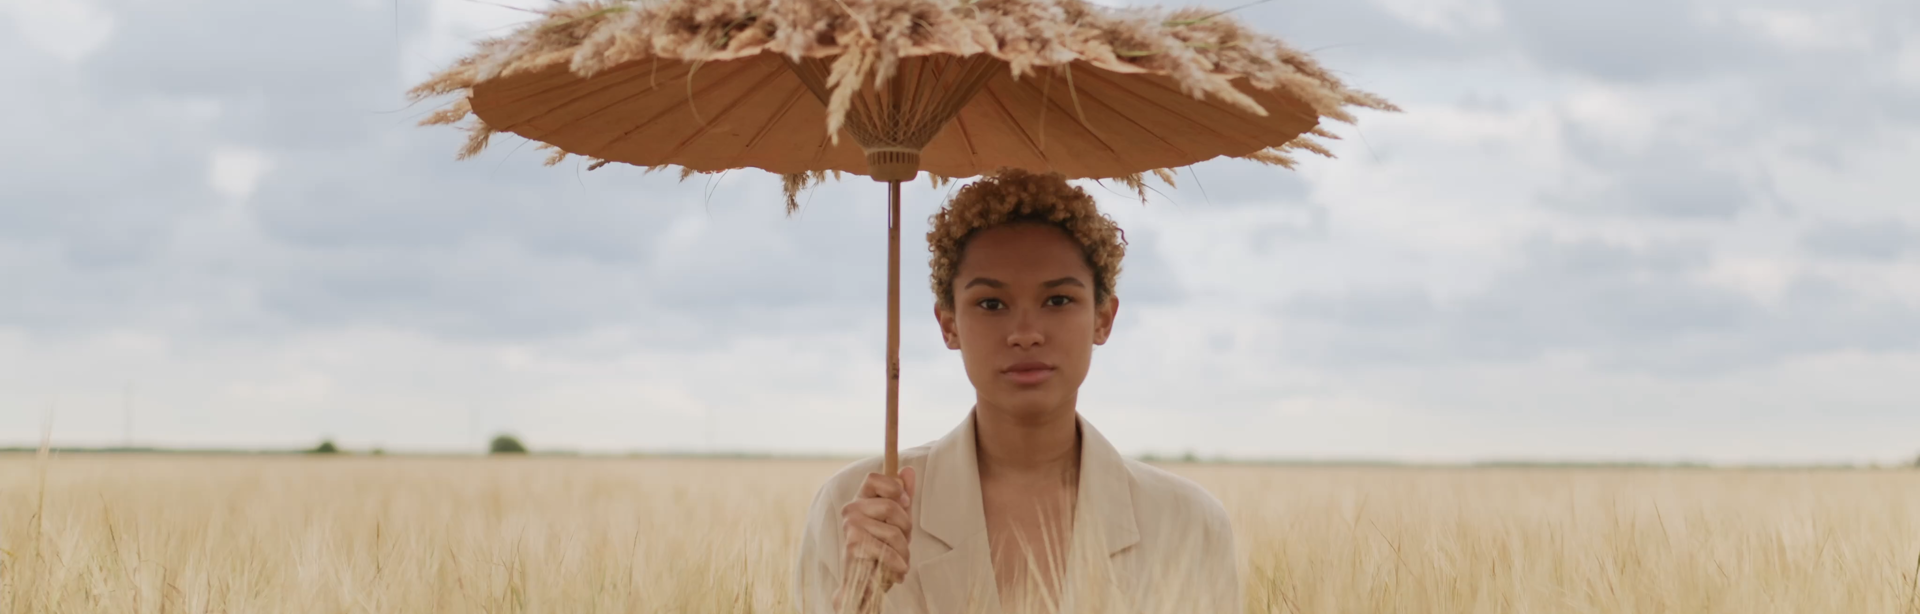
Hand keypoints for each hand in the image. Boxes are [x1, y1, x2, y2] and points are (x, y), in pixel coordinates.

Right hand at [833, 466, 916, 610]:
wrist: (864, 584)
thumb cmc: (882, 549)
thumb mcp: (898, 520)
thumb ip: (903, 495)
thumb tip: (908, 470)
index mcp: (861, 499)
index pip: (874, 478)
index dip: (894, 488)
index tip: (905, 502)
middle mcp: (852, 509)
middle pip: (891, 505)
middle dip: (906, 528)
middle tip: (905, 543)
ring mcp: (850, 526)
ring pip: (893, 531)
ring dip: (904, 551)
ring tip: (902, 562)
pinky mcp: (853, 545)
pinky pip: (886, 549)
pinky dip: (898, 564)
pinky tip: (898, 572)